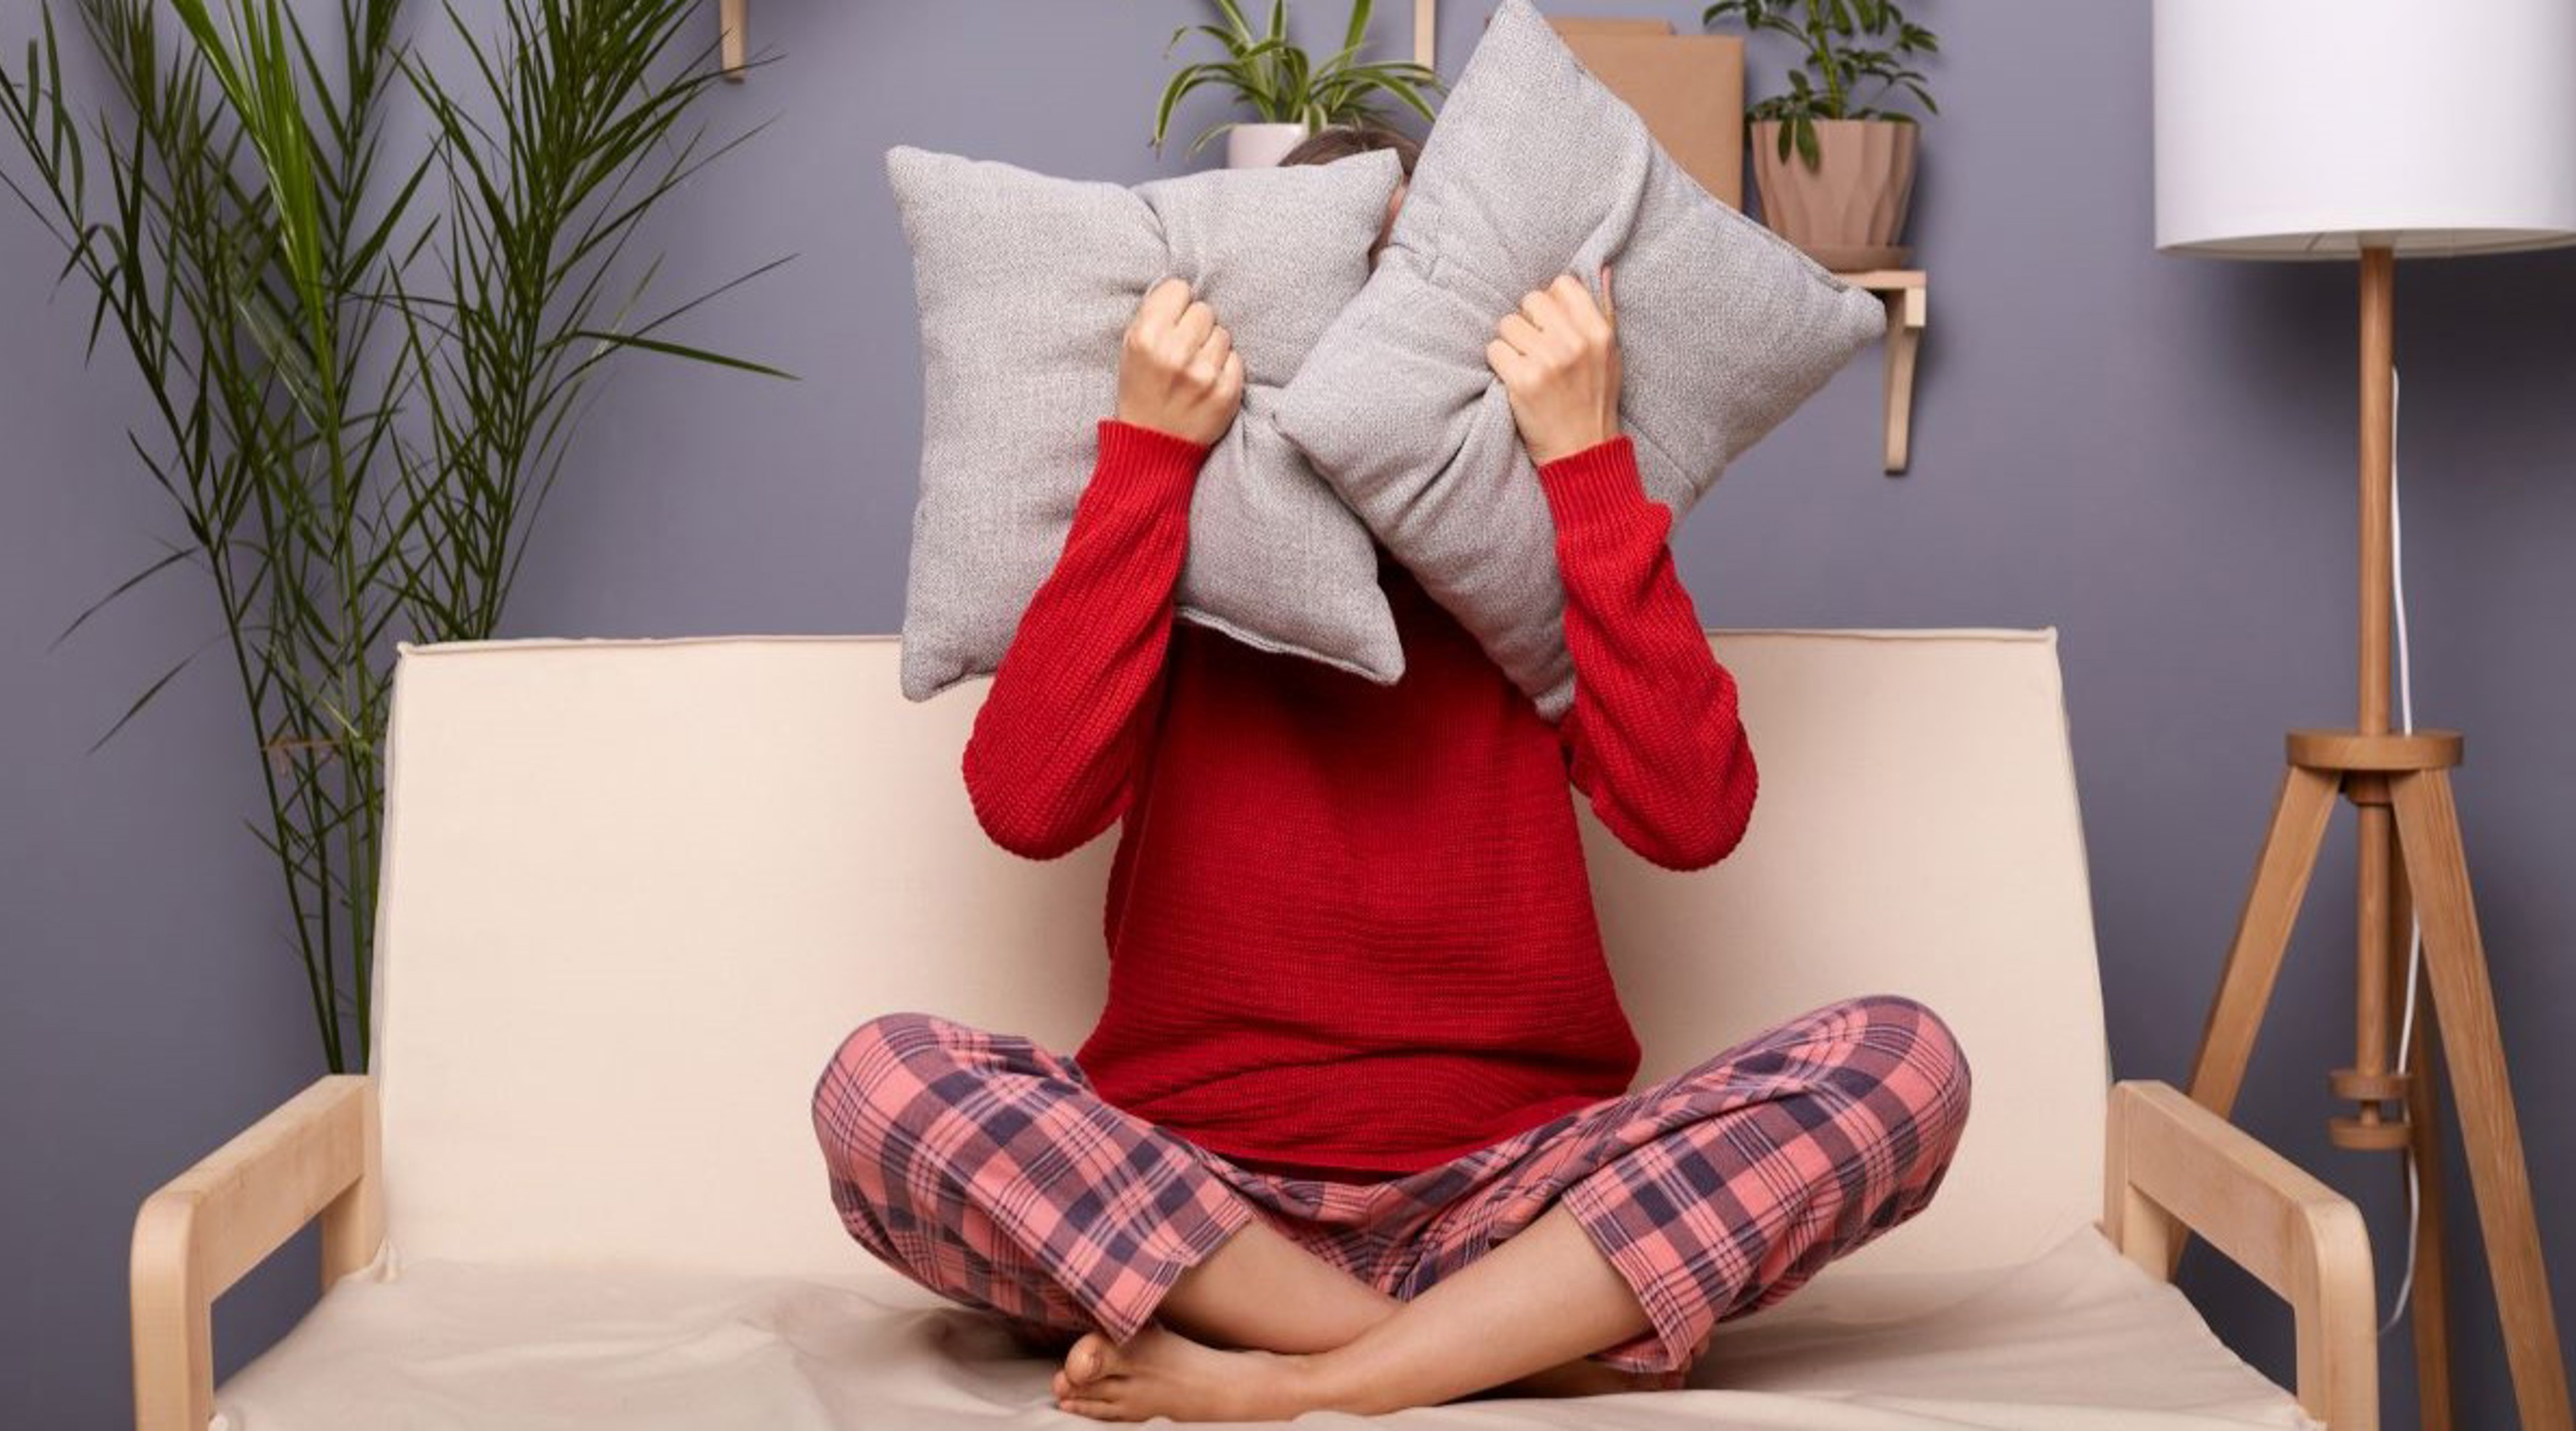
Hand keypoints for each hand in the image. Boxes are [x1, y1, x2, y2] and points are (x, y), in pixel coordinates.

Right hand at [1115, 276, 1243, 447]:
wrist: (1152, 445)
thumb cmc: (1141, 391)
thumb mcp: (1130, 349)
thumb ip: (1153, 315)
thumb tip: (1183, 288)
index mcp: (1147, 337)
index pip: (1179, 289)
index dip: (1175, 306)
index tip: (1172, 322)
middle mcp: (1175, 353)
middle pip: (1204, 310)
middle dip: (1195, 326)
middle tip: (1184, 349)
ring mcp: (1204, 373)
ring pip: (1223, 333)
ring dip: (1211, 347)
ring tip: (1195, 368)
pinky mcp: (1227, 391)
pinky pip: (1236, 359)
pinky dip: (1224, 368)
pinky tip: (1207, 383)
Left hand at [1486, 265, 1620, 466]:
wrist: (1582, 451)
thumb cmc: (1595, 401)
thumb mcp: (1611, 355)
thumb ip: (1605, 311)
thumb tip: (1603, 270)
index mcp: (1598, 333)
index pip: (1562, 285)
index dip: (1550, 303)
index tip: (1550, 324)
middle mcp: (1574, 343)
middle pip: (1530, 300)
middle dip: (1528, 321)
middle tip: (1534, 347)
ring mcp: (1547, 362)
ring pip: (1508, 324)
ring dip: (1511, 343)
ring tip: (1525, 365)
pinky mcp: (1522, 381)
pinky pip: (1494, 349)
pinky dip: (1499, 363)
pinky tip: (1514, 378)